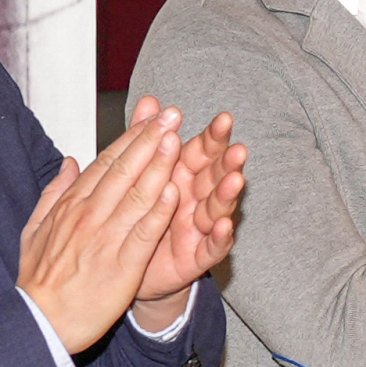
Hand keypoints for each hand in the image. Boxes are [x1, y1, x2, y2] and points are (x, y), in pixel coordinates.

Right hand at [17, 98, 188, 353]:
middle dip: (149, 140)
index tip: (152, 118)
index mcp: (71, 206)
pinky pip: (143, 234)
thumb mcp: (35, 229)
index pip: (106, 163)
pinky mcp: (121, 266)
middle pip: (124, 170)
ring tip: (176, 139)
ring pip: (136, 195)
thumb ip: (54, 192)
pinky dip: (158, 212)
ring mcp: (105, 240)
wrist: (38, 323)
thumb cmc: (39, 281)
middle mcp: (88, 216)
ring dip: (158, 166)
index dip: (132, 138)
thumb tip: (70, 163)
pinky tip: (174, 191)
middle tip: (171, 115)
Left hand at [136, 112, 244, 304]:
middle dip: (228, 163)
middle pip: (215, 176)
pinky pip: (211, 247)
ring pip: (217, 208)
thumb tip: (150, 102)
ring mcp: (199, 228)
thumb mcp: (143, 174)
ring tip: (235, 181)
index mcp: (183, 175)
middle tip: (238, 150)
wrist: (127, 265)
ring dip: (228, 195)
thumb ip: (149, 137)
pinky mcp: (197, 256)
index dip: (213, 138)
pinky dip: (218, 237)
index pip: (202, 151)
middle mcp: (196, 199)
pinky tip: (223, 226)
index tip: (223, 120)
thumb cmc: (141, 215)